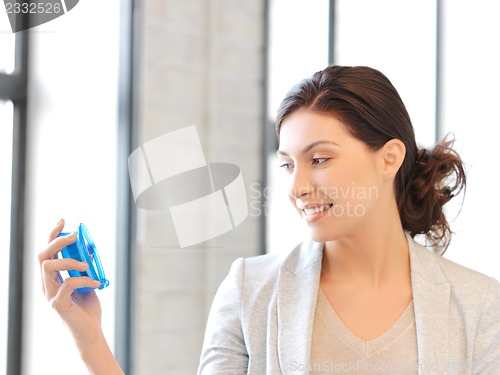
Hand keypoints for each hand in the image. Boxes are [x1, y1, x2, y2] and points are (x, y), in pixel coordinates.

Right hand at [39, 219, 102, 344]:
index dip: (52, 234)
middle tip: (74, 236)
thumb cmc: (87, 307)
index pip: (47, 251)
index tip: (63, 221)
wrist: (90, 330)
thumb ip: (83, 268)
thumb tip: (88, 250)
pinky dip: (84, 279)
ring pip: (49, 266)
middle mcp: (47, 284)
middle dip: (57, 241)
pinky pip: (68, 283)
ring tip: (86, 265)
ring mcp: (50, 294)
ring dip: (69, 260)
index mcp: (52, 277)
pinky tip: (96, 282)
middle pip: (43, 255)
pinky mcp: (58, 303)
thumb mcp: (86, 281)